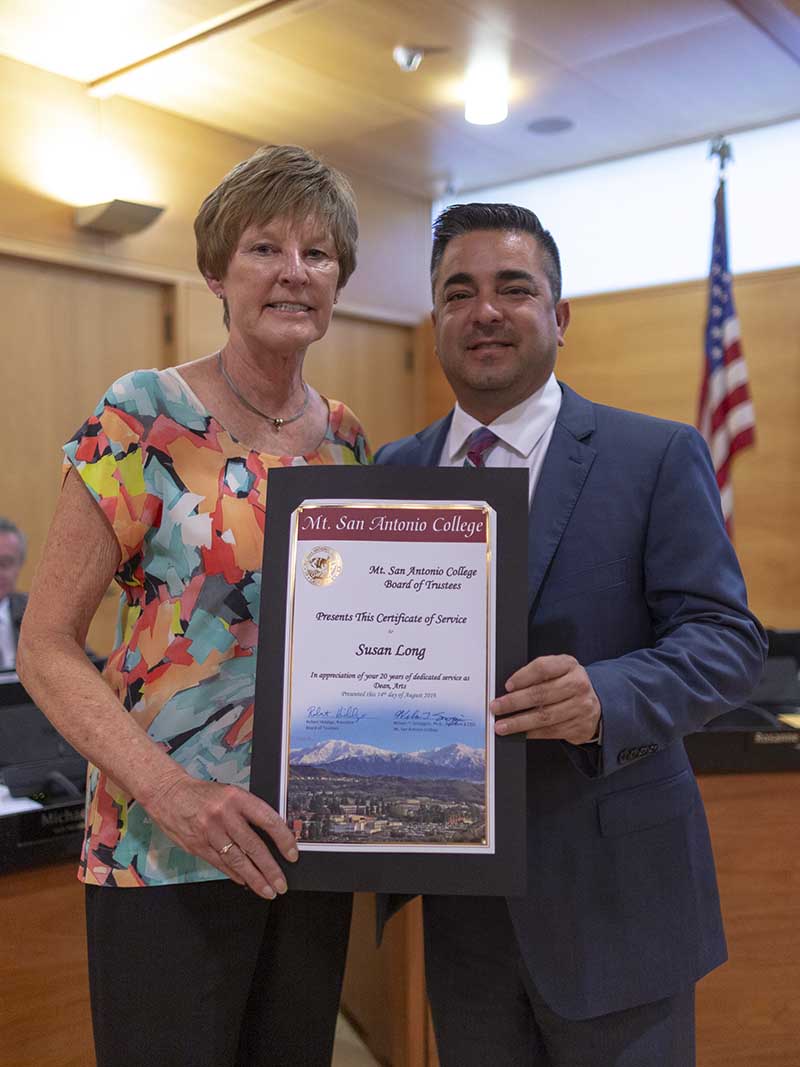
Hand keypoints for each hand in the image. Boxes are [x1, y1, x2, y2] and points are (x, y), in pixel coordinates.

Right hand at [143, 772, 298, 898]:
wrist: (167, 793)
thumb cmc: (202, 794)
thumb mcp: (229, 794)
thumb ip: (247, 812)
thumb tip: (270, 835)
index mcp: (236, 798)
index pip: (268, 820)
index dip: (283, 839)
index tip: (292, 854)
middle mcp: (224, 815)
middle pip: (253, 846)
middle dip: (270, 869)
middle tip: (281, 883)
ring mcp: (209, 832)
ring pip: (237, 860)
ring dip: (254, 879)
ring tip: (267, 890)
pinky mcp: (197, 846)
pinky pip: (221, 864)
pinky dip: (235, 875)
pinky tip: (245, 882)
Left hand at [490, 654, 600, 744]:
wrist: (596, 703)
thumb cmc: (568, 684)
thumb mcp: (558, 670)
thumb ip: (537, 674)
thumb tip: (509, 689)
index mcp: (569, 665)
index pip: (543, 667)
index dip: (523, 676)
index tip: (507, 686)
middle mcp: (578, 685)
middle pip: (541, 694)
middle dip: (514, 702)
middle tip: (496, 707)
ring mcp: (581, 707)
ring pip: (544, 716)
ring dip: (519, 723)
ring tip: (502, 726)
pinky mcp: (580, 726)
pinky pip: (550, 731)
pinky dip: (531, 733)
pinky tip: (519, 733)